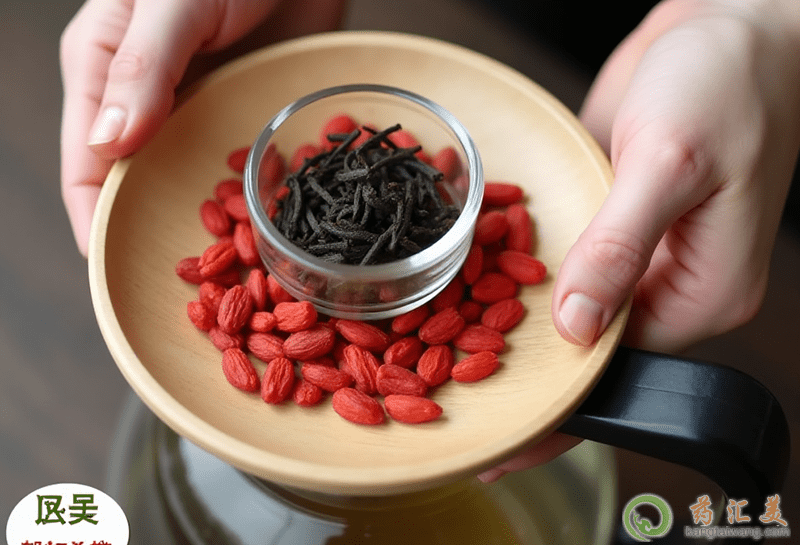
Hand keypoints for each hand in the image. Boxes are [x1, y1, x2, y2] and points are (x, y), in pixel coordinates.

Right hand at [60, 0, 345, 255]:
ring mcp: (195, 108)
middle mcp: (145, 98)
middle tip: (183, 281)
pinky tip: (263, 224)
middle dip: (150, 231)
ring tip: (227, 266)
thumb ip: (142, 68)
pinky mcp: (238, 110)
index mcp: (104, 71)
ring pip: (184, 180)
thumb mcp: (173, 4)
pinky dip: (245, 196)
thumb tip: (106, 146)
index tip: (111, 269)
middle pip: (134, 182)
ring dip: (203, 220)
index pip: (83, 163)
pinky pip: (235, 164)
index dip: (93, 219)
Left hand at [479, 0, 799, 481]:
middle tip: (446, 406)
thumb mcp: (672, 163)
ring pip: (566, 308)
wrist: (727, 21)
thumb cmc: (727, 84)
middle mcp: (663, 284)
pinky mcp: (604, 219)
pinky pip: (557, 263)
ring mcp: (630, 252)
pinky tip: (467, 297)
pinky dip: (516, 278)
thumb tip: (578, 329)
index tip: (500, 442)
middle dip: (523, 376)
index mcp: (699, 294)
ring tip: (442, 367)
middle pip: (585, 350)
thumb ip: (621, 247)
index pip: (616, 369)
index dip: (554, 402)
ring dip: (510, 330)